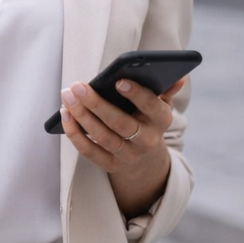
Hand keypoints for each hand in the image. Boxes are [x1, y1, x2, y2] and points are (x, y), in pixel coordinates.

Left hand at [59, 75, 185, 178]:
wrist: (144, 156)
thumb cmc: (147, 119)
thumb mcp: (159, 105)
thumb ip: (165, 89)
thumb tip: (179, 77)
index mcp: (162, 120)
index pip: (152, 106)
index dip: (136, 94)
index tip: (118, 80)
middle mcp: (147, 141)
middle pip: (120, 123)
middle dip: (97, 103)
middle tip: (78, 86)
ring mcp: (128, 155)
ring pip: (102, 136)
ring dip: (81, 115)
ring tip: (67, 97)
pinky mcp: (110, 165)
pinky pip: (89, 151)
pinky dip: (74, 133)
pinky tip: (64, 115)